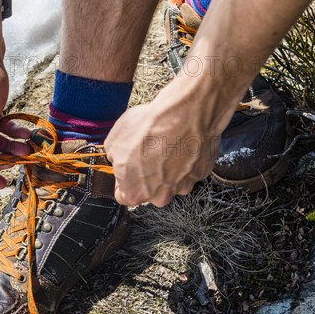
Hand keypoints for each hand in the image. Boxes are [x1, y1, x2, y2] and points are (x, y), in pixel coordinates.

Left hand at [105, 80, 227, 206]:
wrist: (183, 116)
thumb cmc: (148, 130)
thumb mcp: (113, 141)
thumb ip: (115, 157)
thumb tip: (118, 156)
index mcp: (134, 193)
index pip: (123, 195)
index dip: (123, 179)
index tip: (125, 167)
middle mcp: (160, 196)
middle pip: (150, 189)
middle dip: (147, 173)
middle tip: (147, 152)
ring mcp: (183, 186)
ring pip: (172, 179)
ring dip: (168, 165)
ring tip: (166, 143)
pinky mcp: (201, 173)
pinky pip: (190, 167)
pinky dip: (186, 157)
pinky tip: (181, 141)